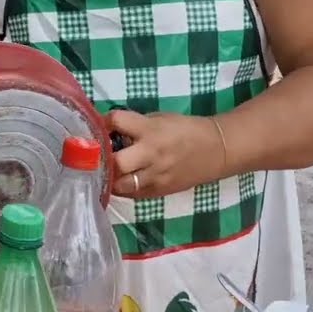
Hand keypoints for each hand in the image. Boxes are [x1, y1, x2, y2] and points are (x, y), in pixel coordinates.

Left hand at [107, 110, 223, 198]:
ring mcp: (155, 176)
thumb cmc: (185, 129)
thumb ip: (135, 125)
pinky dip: (122, 188)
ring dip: (109, 178)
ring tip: (105, 171)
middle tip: (96, 155)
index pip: (117, 121)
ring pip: (121, 185)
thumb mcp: (159, 118)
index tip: (100, 126)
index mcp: (150, 130)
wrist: (215, 150)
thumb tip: (110, 131)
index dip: (105, 122)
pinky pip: (132, 194)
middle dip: (102, 159)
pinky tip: (120, 181)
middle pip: (116, 163)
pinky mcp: (159, 191)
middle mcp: (150, 154)